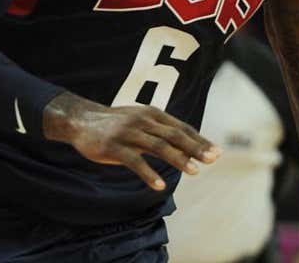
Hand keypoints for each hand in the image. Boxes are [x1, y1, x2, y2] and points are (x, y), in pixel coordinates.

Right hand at [43, 92, 219, 190]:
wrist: (82, 121)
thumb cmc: (118, 124)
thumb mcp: (141, 122)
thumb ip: (163, 133)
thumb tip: (191, 149)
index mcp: (152, 114)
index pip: (181, 128)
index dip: (199, 140)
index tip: (216, 153)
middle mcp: (143, 121)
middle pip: (174, 135)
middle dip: (195, 147)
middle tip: (212, 160)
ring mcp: (128, 133)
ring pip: (157, 146)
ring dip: (178, 159)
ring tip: (194, 172)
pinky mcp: (113, 147)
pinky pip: (134, 161)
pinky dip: (148, 173)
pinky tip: (160, 185)